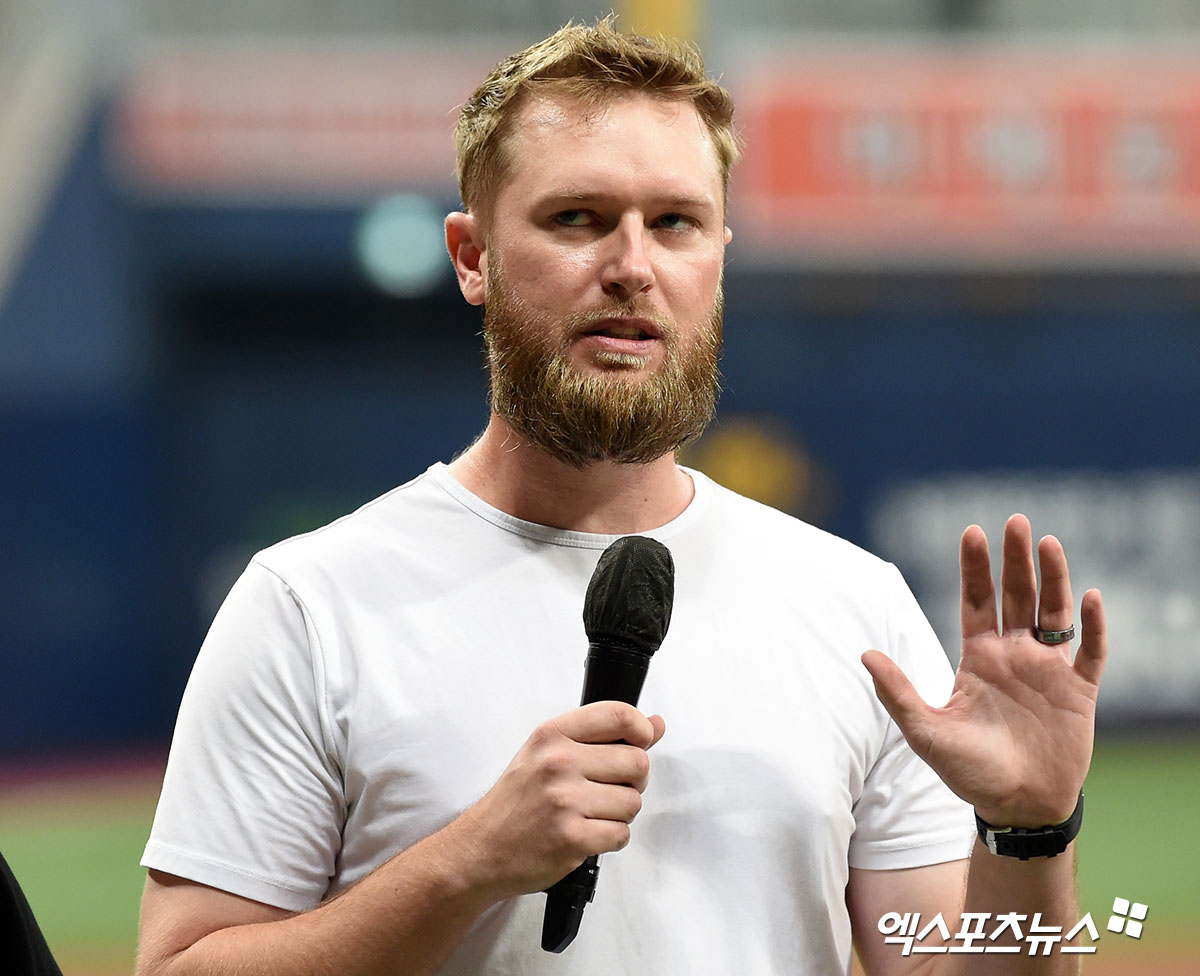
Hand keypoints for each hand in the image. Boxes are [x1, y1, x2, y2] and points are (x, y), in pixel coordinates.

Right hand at [448, 702, 665, 900]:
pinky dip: (611, 839)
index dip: (642, 729)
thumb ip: (601, 736)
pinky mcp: (572, 839)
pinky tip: (587, 834)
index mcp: (553, 735)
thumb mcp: (547, 753)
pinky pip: (621, 834)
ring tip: (591, 814)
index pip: (618, 715)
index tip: (642, 741)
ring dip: (620, 813)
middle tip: (608, 789)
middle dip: (632, 780)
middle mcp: (559, 763)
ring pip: (633, 802)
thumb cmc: (515, 801)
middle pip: (637, 762)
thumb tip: (655, 725)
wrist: (480, 849)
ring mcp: (565, 802)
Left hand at [862, 514, 1106, 826]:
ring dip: (1053, 578)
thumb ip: (898, 692)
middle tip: (1015, 521)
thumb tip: (864, 654)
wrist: (1016, 807)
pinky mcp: (1079, 691)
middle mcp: (1014, 655)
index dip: (975, 568)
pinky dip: (1093, 625)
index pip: (976, 600)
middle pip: (1016, 595)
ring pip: (1053, 612)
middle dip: (1014, 560)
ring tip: (1047, 542)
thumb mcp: (926, 731)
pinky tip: (1091, 597)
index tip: (972, 531)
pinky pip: (1091, 651)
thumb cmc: (969, 771)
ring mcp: (1048, 670)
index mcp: (978, 658)